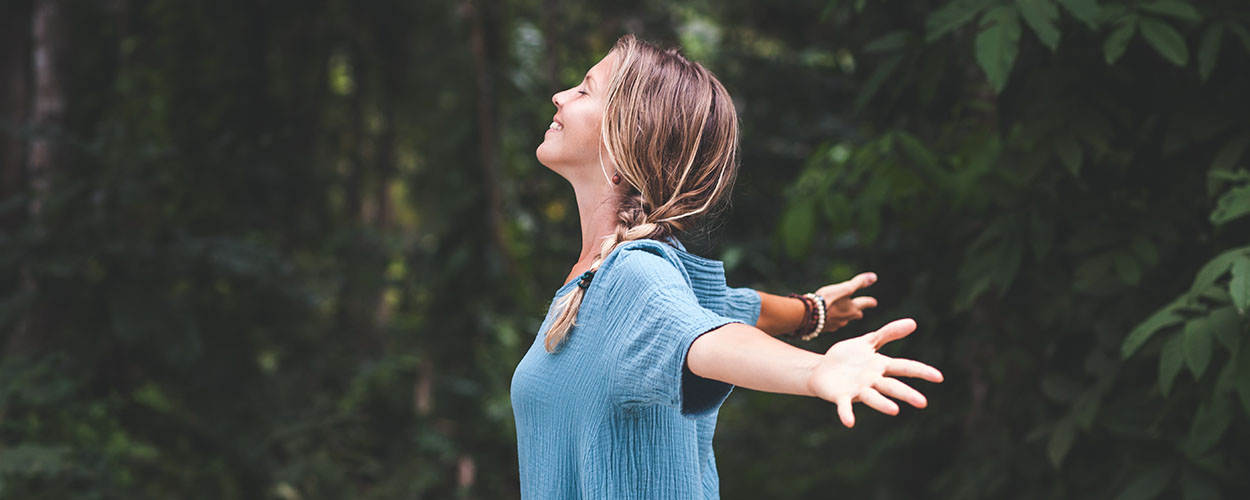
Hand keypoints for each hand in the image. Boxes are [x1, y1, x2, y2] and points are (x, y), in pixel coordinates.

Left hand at [806, 318, 942, 427]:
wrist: (822, 369)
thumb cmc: (849, 356)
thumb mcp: (868, 341)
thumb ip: (888, 333)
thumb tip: (913, 322)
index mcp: (880, 366)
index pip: (904, 367)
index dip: (921, 371)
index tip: (939, 377)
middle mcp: (872, 381)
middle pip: (892, 386)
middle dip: (907, 394)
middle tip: (923, 403)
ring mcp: (857, 390)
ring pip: (872, 398)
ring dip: (882, 404)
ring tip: (895, 411)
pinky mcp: (841, 396)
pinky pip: (845, 406)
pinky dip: (847, 414)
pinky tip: (849, 422)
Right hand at [814, 272, 878, 331]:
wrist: (809, 315)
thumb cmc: (827, 300)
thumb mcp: (844, 288)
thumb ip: (859, 283)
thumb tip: (874, 277)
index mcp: (853, 308)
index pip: (865, 303)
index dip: (870, 302)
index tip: (874, 302)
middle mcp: (846, 318)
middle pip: (856, 315)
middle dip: (857, 312)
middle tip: (859, 311)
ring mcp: (836, 325)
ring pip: (844, 320)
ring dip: (844, 316)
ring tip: (841, 313)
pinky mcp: (825, 329)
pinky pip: (832, 324)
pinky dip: (832, 320)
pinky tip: (827, 318)